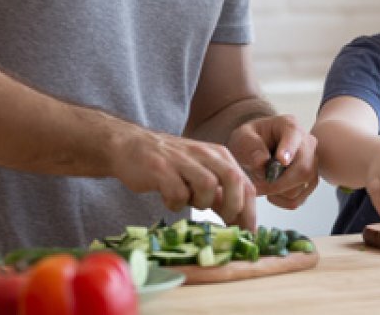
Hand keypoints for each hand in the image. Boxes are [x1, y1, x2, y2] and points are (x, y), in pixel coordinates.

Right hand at [113, 126, 256, 228]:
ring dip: (201, 202)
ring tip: (188, 201)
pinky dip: (176, 203)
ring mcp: (182, 159)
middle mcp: (204, 153)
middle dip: (233, 206)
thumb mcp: (200, 174)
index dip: (250, 211)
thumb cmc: (169, 165)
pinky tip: (169, 198)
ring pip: (208, 185)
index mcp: (218, 155)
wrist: (130, 145)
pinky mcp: (160, 168)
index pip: (245, 182)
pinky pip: (178, 193)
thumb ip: (218, 194)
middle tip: (223, 220)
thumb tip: (239, 223)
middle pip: (233, 179)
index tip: (248, 233)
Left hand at [227, 114, 317, 211]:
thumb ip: (250, 146)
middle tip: (256, 186)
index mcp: (290, 126)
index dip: (289, 149)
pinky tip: (270, 192)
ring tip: (261, 184)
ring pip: (301, 186)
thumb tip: (262, 162)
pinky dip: (280, 201)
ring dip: (277, 192)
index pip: (294, 136)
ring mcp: (312, 164)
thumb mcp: (242, 137)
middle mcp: (307, 144)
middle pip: (303, 168)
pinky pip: (298, 199)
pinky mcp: (309, 182)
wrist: (257, 148)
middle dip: (278, 183)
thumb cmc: (251, 140)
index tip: (281, 160)